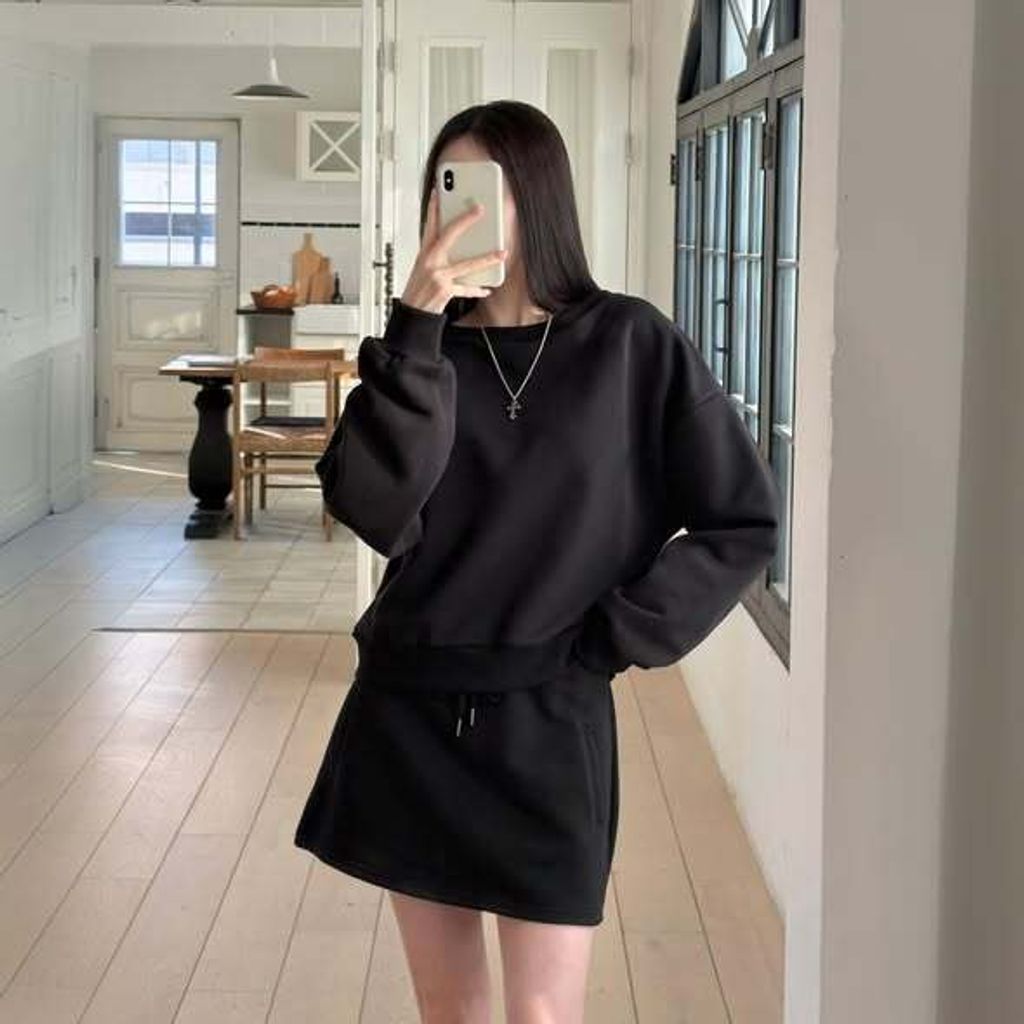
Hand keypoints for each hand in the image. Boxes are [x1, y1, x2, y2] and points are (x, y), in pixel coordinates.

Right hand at [400, 185, 506, 314]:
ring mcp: (438, 276)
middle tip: (479, 209)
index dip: (433, 208)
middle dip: (465, 220)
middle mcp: (430, 262)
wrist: (412, 313)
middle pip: (449, 235)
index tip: (439, 193)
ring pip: (467, 264)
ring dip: (487, 259)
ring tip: (501, 253)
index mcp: (424, 254)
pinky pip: (466, 289)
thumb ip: (439, 255)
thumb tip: (460, 246)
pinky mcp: (445, 290)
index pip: (429, 225)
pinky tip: (487, 289)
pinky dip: (477, 290)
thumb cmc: (418, 290)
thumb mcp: (423, 268)